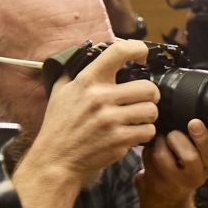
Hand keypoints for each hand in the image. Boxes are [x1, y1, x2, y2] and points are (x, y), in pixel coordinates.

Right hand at [28, 38, 159, 187]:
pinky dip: (144, 133)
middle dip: (150, 95)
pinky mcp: (118, 140)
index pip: (119, 51)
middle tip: (142, 100)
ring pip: (152, 110)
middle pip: (148, 87)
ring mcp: (110, 119)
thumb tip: (91, 52)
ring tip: (136, 118)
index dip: (137, 48)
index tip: (142, 54)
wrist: (55, 158)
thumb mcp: (61, 91)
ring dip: (148, 116)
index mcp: (87, 81)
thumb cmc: (59, 125)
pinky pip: (148, 131)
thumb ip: (76, 70)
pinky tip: (132, 133)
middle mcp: (99, 97)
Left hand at [136, 119, 207, 207]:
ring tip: (161, 142)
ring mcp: (174, 183)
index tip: (194, 122)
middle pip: (189, 156)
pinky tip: (151, 153)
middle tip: (173, 134)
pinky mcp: (154, 184)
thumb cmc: (182, 171)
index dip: (203, 138)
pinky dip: (147, 151)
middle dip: (177, 138)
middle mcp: (195, 177)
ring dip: (159, 143)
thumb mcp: (198, 159)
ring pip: (163, 156)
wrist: (165, 203)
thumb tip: (186, 112)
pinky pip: (148, 160)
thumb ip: (196, 141)